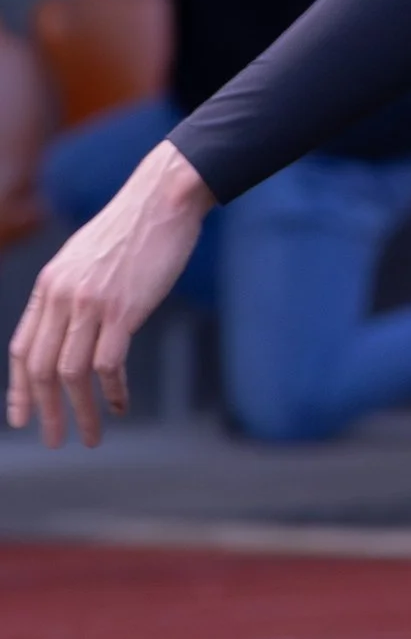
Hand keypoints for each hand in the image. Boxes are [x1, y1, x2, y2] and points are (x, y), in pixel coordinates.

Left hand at [8, 139, 212, 447]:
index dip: (19, 389)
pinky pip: (109, 364)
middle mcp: (61, 296)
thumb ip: (72, 292)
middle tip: (55, 440)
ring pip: (72, 373)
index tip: (22, 419)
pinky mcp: (123, 308)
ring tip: (92, 435)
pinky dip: (113, 391)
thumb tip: (71, 329)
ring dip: (81, 411)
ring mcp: (90, 303)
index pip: (22, 347)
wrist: (162, 198)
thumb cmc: (132, 230)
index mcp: (49, 285)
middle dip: (46, 411)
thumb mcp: (85, 259)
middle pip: (41, 368)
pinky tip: (121, 404)